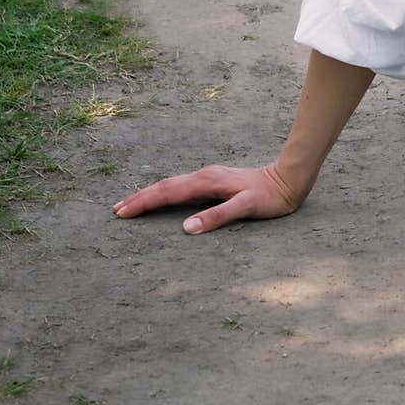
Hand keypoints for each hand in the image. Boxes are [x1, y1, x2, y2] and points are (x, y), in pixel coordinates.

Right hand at [113, 162, 301, 234]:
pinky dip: (165, 193)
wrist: (288, 179)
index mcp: (207, 182)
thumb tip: (186, 228)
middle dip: (139, 198)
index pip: (168, 193)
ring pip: (172, 185)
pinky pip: (181, 187)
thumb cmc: (270, 198)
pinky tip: (162, 198)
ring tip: (130, 204)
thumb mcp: (246, 208)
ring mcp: (208, 177)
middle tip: (116, 210)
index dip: (144, 203)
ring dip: (150, 194)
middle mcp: (204, 176)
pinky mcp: (213, 181)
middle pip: (165, 186)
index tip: (122, 212)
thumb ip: (218, 216)